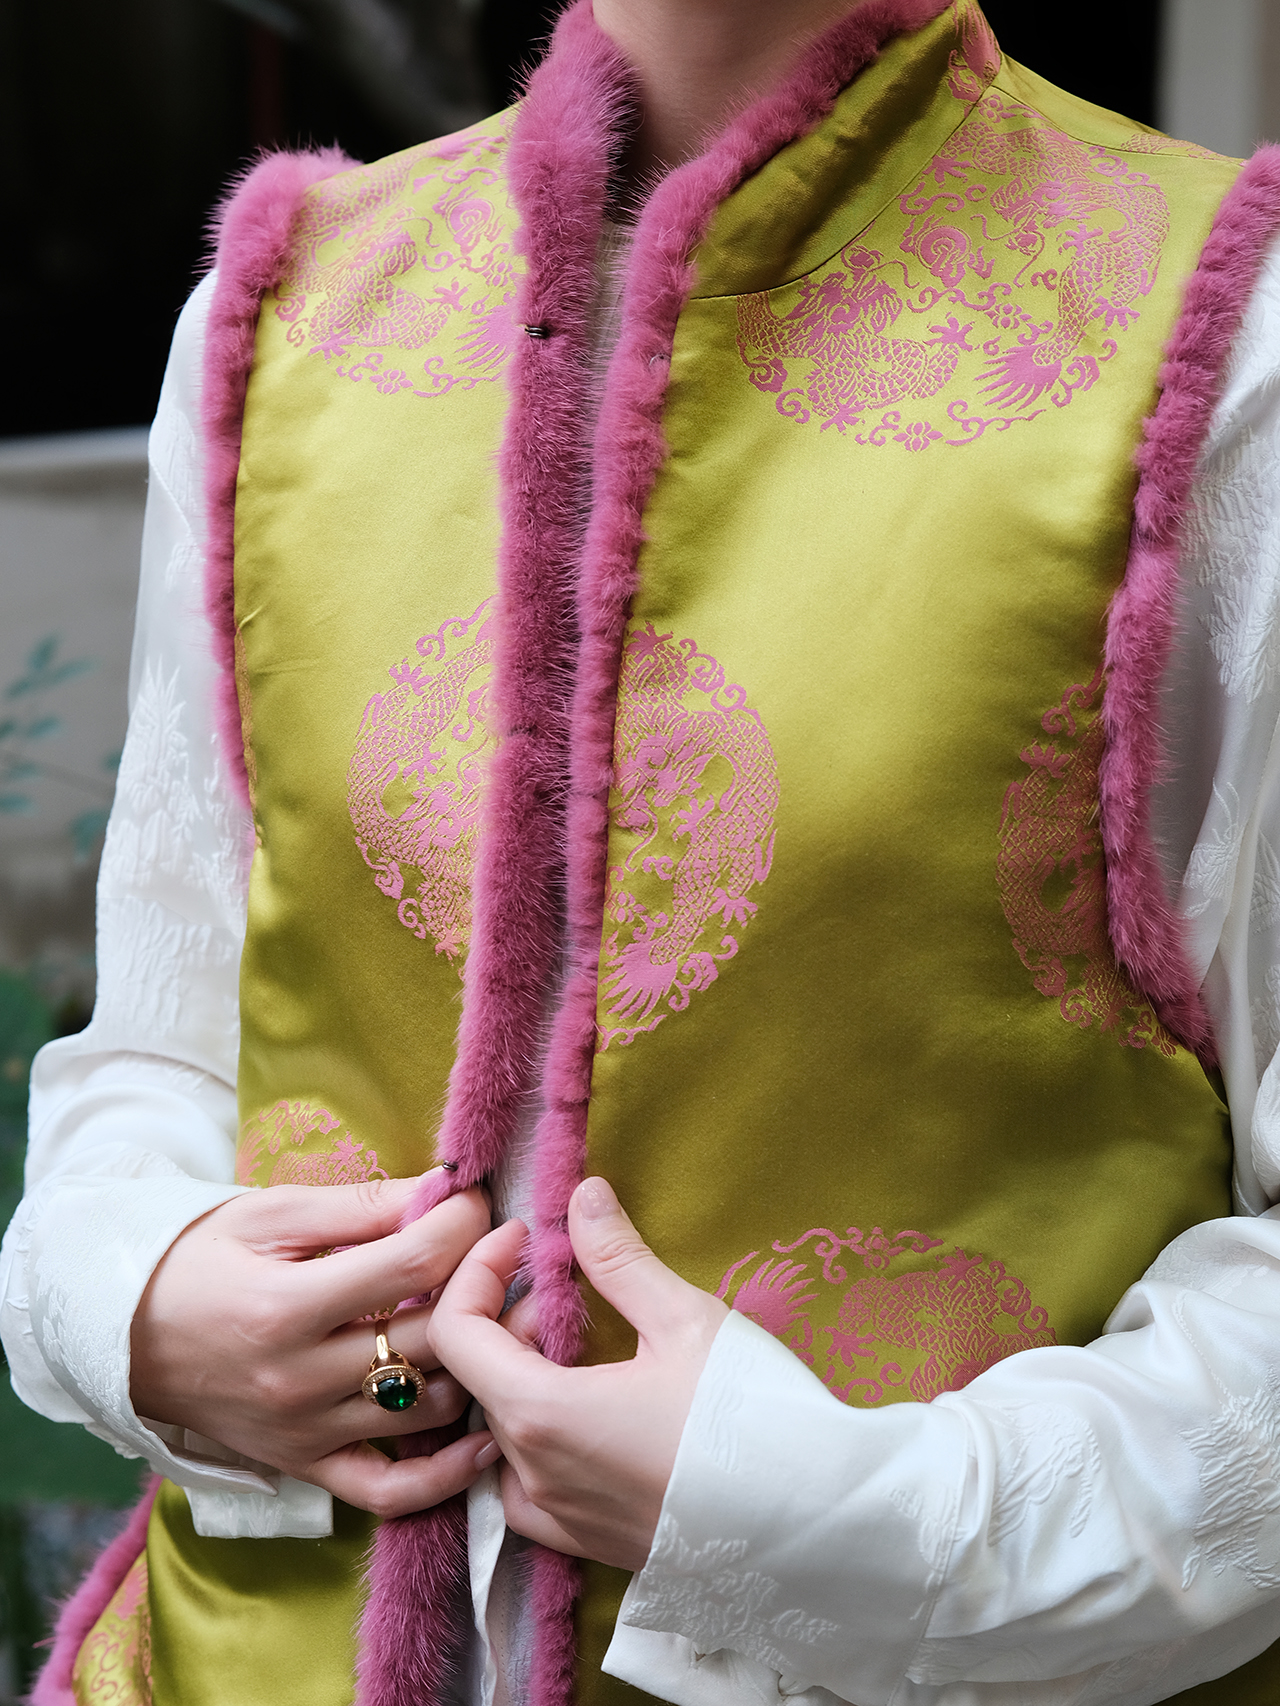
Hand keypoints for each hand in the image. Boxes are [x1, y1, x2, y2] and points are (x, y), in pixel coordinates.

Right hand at [130, 1174, 500, 1516]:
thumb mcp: (271, 1215)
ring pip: (428, 1406)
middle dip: (485, 1285)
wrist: (121, 1335)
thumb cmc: (199, 1260)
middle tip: (510, 1256)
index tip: (479, 1203)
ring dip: (480, 1365)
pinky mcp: (305, 1466)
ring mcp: (305, 1432)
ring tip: (504, 1321)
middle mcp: (300, 1378)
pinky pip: (389, 1490)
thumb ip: (361, 1205)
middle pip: (432, 1335)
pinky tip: (485, 1434)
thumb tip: (443, 1189)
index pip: (412, 1261)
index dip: (462, 1224)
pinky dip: (446, 1473)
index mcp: (287, 1305)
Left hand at [429, 1177, 727, 1570]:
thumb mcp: (685, 1319)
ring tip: (589, 1348)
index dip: (476, 1272)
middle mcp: (534, 1473)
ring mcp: (560, 1519)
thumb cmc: (751, 1416)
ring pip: (504, 1433)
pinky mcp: (592, 1546)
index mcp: (541, 1412)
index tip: (521, 1240)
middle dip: (515, 1317)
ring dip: (527, 1377)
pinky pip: (529, 1489)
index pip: (454, 1332)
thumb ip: (619, 1257)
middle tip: (578, 1287)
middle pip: (481, 1378)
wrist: (817, 1522)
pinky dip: (540, 1440)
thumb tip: (581, 1195)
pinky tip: (591, 1417)